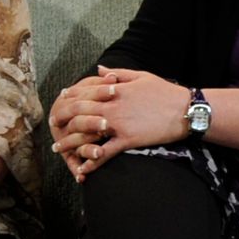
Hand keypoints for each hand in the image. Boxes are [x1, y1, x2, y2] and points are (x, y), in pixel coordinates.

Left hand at [56, 68, 190, 180]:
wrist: (186, 110)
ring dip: (69, 144)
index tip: (58, 105)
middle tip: (52, 127)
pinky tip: (81, 170)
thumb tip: (98, 69)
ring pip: (85, 134)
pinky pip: (104, 154)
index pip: (82, 94)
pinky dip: (91, 163)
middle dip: (61, 121)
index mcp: (113, 90)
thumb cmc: (165, 92)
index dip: (67, 100)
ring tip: (59, 150)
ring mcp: (118, 124)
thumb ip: (116, 73)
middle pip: (77, 114)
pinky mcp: (128, 140)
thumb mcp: (140, 76)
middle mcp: (112, 106)